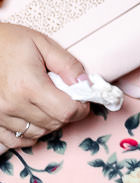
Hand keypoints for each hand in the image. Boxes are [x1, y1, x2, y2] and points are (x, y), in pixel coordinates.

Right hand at [0, 25, 91, 147]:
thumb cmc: (9, 42)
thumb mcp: (43, 44)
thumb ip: (68, 65)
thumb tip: (86, 84)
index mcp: (29, 85)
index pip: (66, 112)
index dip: (81, 108)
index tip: (83, 100)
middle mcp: (13, 104)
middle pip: (54, 124)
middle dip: (67, 114)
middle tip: (66, 99)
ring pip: (37, 133)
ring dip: (49, 123)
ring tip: (47, 105)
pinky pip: (14, 141)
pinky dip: (28, 135)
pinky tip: (33, 121)